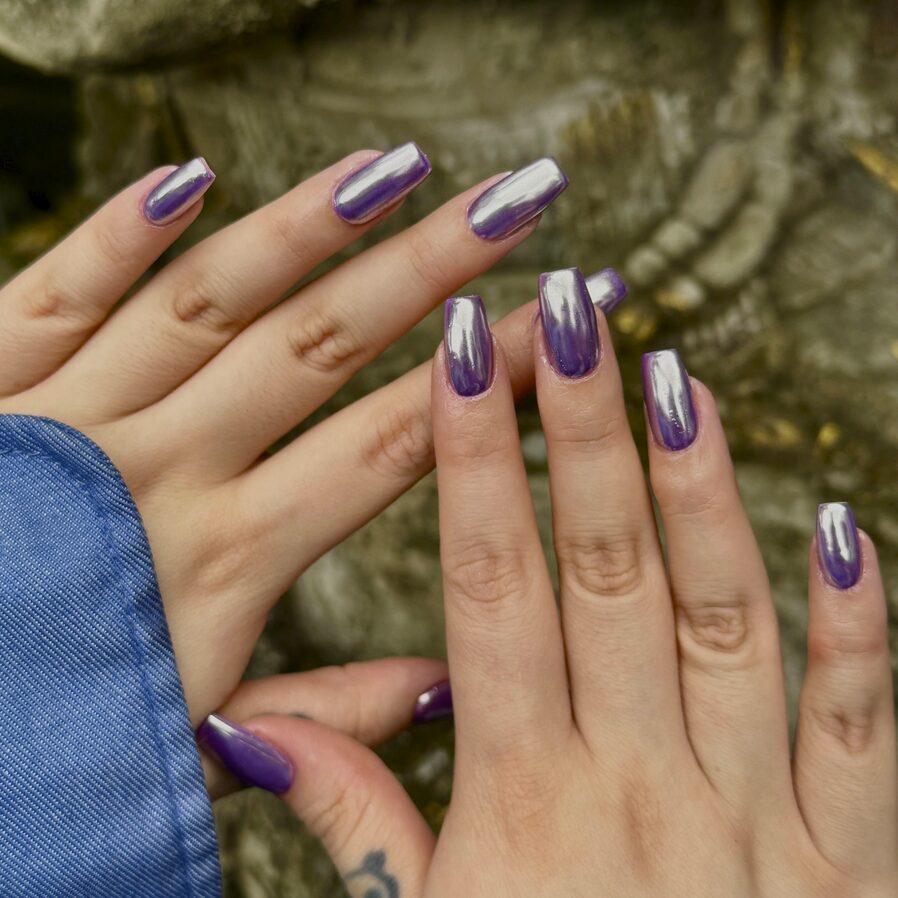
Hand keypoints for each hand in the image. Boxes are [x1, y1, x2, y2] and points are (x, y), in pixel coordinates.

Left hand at [0, 146, 572, 735]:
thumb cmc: (51, 739)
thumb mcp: (200, 746)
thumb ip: (322, 715)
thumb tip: (444, 689)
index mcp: (227, 563)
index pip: (389, 447)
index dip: (485, 381)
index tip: (559, 324)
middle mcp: (160, 476)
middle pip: (322, 345)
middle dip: (432, 267)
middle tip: (518, 201)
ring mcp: (67, 421)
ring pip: (208, 300)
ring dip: (306, 227)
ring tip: (398, 168)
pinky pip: (57, 293)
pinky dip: (121, 233)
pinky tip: (191, 175)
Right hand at [246, 270, 895, 895]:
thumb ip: (355, 822)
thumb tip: (258, 726)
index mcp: (525, 802)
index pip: (489, 588)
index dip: (471, 466)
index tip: (464, 362)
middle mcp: (640, 786)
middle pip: (601, 573)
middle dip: (577, 434)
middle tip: (567, 320)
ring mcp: (755, 820)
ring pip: (723, 618)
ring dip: (698, 491)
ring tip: (673, 377)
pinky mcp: (850, 859)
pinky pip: (862, 724)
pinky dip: (858, 627)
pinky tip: (842, 527)